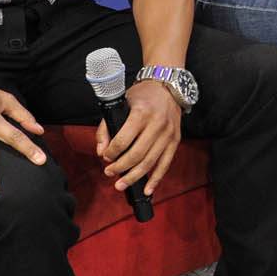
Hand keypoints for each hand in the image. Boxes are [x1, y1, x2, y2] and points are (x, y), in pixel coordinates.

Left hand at [96, 78, 181, 197]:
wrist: (167, 85)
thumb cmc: (142, 95)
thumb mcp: (120, 104)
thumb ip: (106, 128)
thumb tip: (101, 152)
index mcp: (141, 114)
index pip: (123, 140)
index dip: (111, 153)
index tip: (106, 156)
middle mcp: (157, 124)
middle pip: (136, 155)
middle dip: (120, 167)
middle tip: (109, 172)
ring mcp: (168, 134)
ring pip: (150, 162)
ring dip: (134, 177)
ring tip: (120, 184)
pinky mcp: (175, 140)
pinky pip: (165, 164)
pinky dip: (156, 179)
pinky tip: (147, 190)